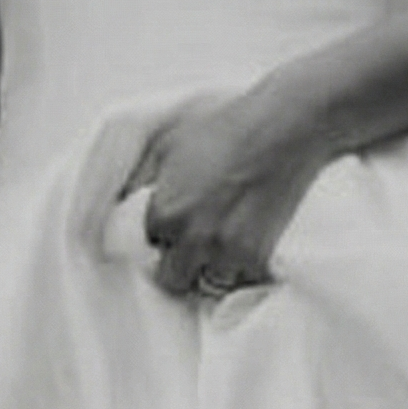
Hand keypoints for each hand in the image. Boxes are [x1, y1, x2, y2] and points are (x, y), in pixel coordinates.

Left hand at [117, 86, 324, 299]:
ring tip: (226, 243)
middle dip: (181, 263)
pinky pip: (244, 281)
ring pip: (209, 283)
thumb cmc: (228, 125)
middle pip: (173, 278)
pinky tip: (250, 245)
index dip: (165, 232)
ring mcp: (227, 253)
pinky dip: (245, 269)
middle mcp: (193, 240)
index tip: (179, 223)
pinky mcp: (260, 258)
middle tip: (197, 242)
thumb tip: (121, 199)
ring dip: (213, 269)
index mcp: (166, 214)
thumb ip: (139, 176)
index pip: (151, 243)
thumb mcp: (168, 140)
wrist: (286, 128)